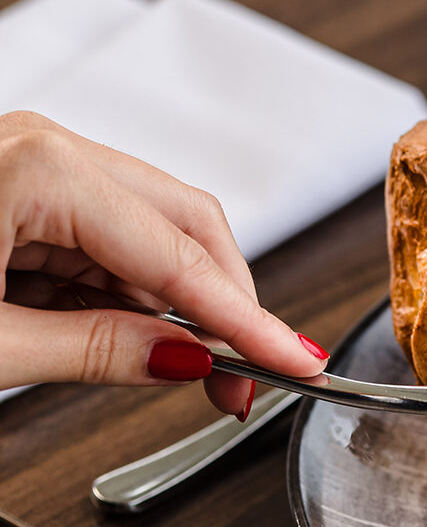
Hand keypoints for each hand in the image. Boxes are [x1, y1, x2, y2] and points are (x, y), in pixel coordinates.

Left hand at [0, 110, 325, 416]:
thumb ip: (95, 350)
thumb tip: (187, 359)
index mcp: (37, 169)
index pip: (181, 257)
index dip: (247, 322)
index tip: (298, 362)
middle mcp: (39, 147)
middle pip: (186, 223)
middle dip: (221, 305)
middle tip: (241, 379)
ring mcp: (31, 159)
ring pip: (148, 233)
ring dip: (160, 303)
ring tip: (143, 363)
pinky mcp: (19, 184)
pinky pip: (102, 237)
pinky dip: (113, 291)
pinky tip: (91, 329)